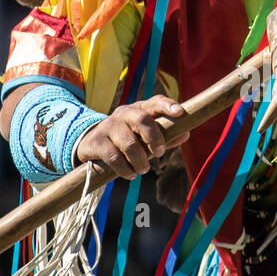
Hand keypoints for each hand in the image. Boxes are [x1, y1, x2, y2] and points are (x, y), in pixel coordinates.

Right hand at [74, 96, 188, 179]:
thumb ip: (165, 136)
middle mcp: (124, 113)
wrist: (91, 144)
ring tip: (143, 169)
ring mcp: (109, 126)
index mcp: (140, 109)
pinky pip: (114, 157)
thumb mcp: (145, 135)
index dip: (167, 106)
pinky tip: (130, 173)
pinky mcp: (97, 142)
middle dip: (154, 138)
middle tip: (159, 153)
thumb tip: (185, 134)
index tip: (179, 113)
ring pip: (129, 143)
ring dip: (140, 160)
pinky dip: (126, 169)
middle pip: (142, 120)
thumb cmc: (127, 138)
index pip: (155, 102)